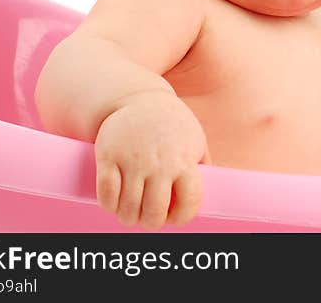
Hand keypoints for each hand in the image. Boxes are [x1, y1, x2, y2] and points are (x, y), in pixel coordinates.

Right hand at [94, 90, 210, 228]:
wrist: (139, 98)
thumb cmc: (172, 123)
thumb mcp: (195, 139)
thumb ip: (203, 164)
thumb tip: (214, 187)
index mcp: (184, 161)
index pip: (189, 202)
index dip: (182, 217)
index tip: (174, 218)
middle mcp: (159, 164)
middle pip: (154, 212)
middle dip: (151, 222)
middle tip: (148, 217)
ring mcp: (133, 161)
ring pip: (128, 208)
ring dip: (128, 217)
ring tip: (130, 213)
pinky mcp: (108, 156)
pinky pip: (106, 194)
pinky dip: (109, 205)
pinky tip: (114, 204)